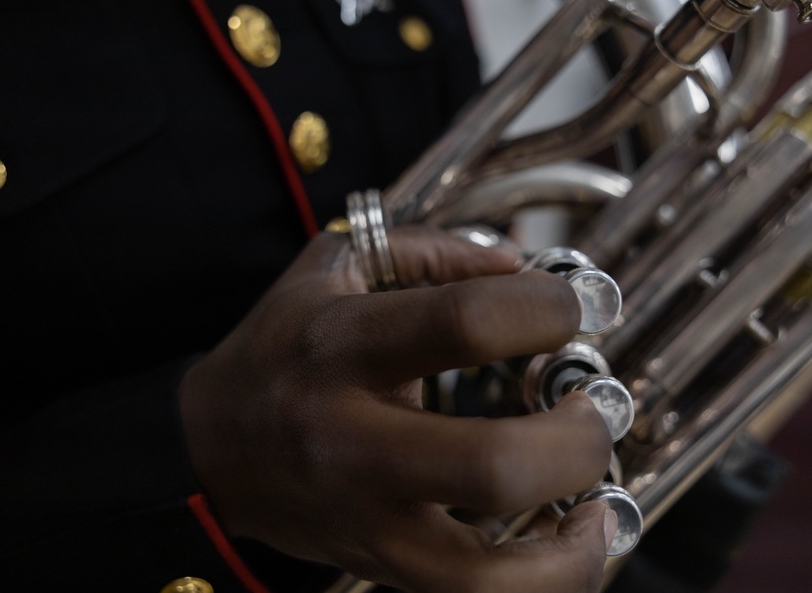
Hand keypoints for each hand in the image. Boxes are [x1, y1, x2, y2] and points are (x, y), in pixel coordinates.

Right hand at [179, 226, 615, 591]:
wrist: (210, 448)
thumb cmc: (283, 347)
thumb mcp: (333, 267)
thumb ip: (429, 252)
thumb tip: (521, 266)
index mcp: (340, 347)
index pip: (464, 324)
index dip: (548, 307)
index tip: (583, 304)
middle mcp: (350, 441)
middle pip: (490, 464)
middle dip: (577, 438)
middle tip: (594, 408)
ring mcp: (364, 518)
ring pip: (483, 574)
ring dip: (573, 543)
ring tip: (601, 500)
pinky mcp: (377, 565)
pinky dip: (544, 582)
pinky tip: (572, 539)